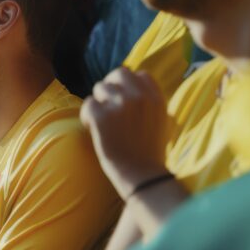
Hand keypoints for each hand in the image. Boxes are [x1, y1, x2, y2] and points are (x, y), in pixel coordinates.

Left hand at [80, 68, 171, 196]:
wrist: (142, 176)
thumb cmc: (149, 153)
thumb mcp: (162, 122)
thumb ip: (150, 103)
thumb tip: (136, 86)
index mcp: (156, 98)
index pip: (140, 74)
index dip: (129, 85)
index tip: (124, 100)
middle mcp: (139, 97)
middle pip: (118, 74)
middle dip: (110, 88)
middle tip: (108, 107)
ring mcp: (120, 104)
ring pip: (99, 88)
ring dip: (98, 104)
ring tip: (102, 123)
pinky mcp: (102, 116)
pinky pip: (87, 105)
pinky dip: (87, 117)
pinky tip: (93, 129)